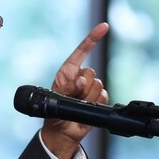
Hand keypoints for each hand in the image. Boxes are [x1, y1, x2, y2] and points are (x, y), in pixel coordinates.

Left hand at [41, 23, 108, 158]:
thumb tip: (82, 81)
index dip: (92, 38)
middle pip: (91, 72)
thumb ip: (69, 89)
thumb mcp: (56, 100)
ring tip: (78, 105)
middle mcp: (80, 77)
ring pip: (98, 85)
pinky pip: (103, 95)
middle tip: (74, 97)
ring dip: (88, 97)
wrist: (63, 132)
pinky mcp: (98, 98)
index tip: (104, 27)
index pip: (81, 51)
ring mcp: (90, 87)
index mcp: (68, 71)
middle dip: (83, 86)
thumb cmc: (54, 113)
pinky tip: (87, 108)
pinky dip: (95, 102)